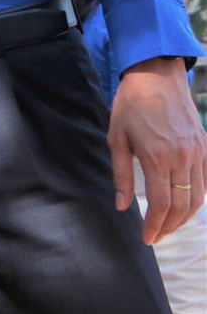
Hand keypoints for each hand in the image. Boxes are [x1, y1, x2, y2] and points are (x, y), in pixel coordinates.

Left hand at [108, 57, 206, 242]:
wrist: (156, 76)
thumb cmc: (131, 105)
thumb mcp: (116, 138)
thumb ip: (121, 175)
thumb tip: (121, 205)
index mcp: (158, 158)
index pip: (160, 204)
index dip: (154, 225)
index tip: (146, 238)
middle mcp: (183, 158)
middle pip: (182, 205)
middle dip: (169, 225)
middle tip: (157, 235)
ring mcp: (199, 152)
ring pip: (199, 196)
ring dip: (185, 216)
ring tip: (169, 225)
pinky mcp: (206, 146)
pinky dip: (199, 197)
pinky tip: (186, 204)